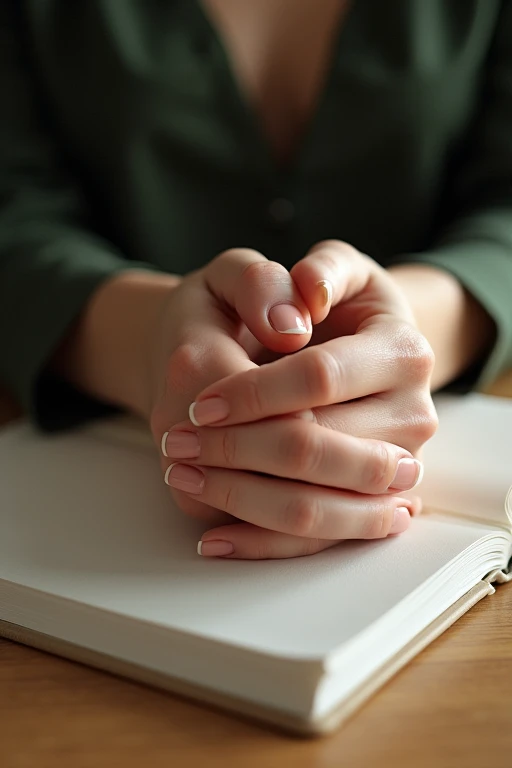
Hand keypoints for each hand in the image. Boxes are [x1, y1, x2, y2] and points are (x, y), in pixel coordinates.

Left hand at [162, 241, 435, 557]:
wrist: (355, 353)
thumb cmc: (335, 310)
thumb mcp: (331, 266)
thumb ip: (319, 270)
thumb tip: (292, 323)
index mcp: (402, 350)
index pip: (319, 377)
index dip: (253, 391)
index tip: (200, 400)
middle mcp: (411, 415)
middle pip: (314, 447)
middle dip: (236, 447)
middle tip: (173, 439)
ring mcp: (395, 468)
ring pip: (315, 504)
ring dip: (239, 496)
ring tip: (182, 472)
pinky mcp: (371, 504)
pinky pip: (317, 538)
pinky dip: (264, 542)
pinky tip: (214, 537)